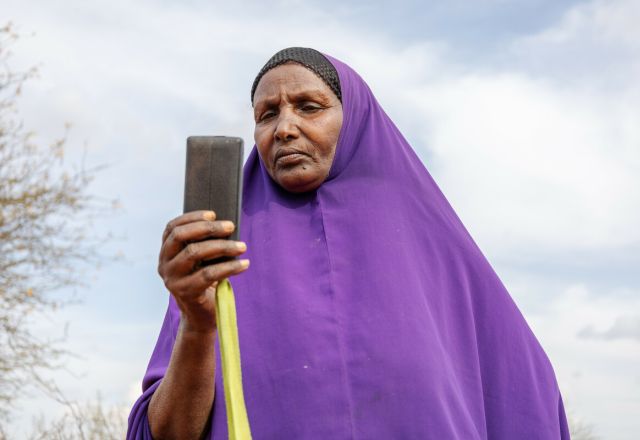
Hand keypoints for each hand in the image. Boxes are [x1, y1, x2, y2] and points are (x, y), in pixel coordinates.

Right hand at [158, 210, 248, 331]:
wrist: (201, 316)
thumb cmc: (204, 282)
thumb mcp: (200, 261)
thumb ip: (203, 244)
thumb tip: (225, 225)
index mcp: (165, 253)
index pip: (172, 228)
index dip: (192, 217)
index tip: (213, 214)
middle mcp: (164, 264)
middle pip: (181, 237)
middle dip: (208, 228)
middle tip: (231, 227)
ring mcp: (173, 279)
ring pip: (195, 253)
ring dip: (223, 246)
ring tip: (242, 247)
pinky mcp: (186, 292)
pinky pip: (209, 274)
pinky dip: (230, 267)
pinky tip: (244, 264)